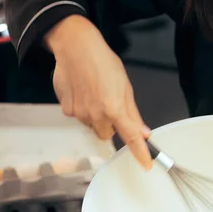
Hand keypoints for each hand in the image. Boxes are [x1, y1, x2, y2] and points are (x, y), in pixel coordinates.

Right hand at [45, 15, 152, 169]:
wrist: (75, 46)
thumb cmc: (103, 61)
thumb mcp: (125, 86)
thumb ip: (133, 113)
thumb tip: (144, 132)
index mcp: (114, 108)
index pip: (130, 137)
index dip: (139, 153)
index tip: (146, 165)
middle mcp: (96, 114)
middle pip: (107, 134)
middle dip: (111, 125)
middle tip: (110, 105)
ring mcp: (79, 113)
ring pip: (92, 126)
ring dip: (96, 117)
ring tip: (95, 93)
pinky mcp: (66, 109)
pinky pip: (79, 117)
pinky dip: (82, 109)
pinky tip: (82, 92)